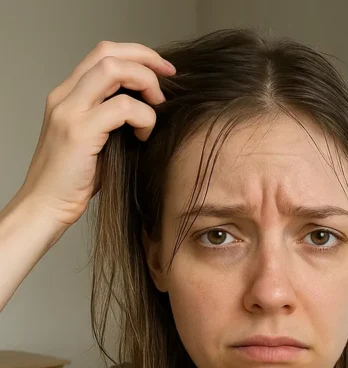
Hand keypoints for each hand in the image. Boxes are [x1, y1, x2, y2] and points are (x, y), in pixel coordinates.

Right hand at [16, 40, 175, 231]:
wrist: (46, 205)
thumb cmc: (77, 178)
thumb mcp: (99, 138)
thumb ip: (115, 116)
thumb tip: (155, 105)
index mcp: (68, 94)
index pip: (103, 53)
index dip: (138, 54)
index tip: (164, 71)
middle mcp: (65, 96)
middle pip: (108, 52)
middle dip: (146, 60)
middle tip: (170, 80)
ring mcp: (70, 111)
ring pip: (113, 69)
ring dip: (146, 84)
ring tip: (156, 109)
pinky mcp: (79, 131)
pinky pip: (123, 108)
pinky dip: (144, 117)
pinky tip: (144, 136)